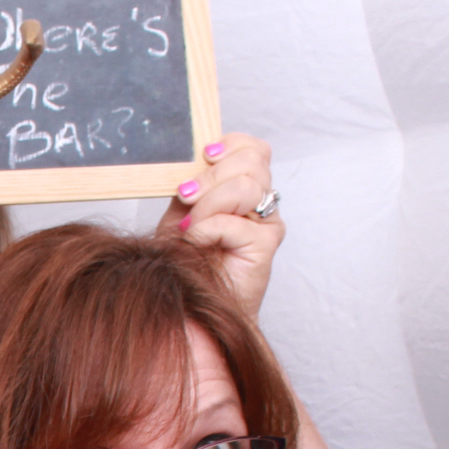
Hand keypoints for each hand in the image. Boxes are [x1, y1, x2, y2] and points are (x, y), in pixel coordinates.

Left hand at [156, 132, 281, 314]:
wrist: (197, 303)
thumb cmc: (188, 259)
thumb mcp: (181, 211)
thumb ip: (191, 185)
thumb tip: (191, 161)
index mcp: (245, 186)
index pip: (254, 149)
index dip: (232, 144)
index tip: (205, 154)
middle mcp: (261, 202)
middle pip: (252, 161)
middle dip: (212, 174)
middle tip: (186, 196)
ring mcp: (267, 223)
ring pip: (246, 187)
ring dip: (208, 203)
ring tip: (189, 224)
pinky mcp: (266, 244)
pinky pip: (234, 222)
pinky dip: (207, 228)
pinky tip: (196, 240)